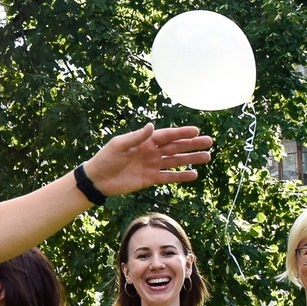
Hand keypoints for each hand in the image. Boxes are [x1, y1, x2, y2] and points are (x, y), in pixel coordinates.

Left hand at [82, 124, 212, 193]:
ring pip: (175, 161)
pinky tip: (194, 175)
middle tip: (209, 142)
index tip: (197, 130)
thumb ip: (136, 137)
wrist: (97, 179)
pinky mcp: (150, 179)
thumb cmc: (106, 158)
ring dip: (191, 159)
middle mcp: (151, 151)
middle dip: (192, 144)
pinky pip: (169, 177)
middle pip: (176, 147)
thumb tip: (151, 126)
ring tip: (207, 157)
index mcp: (145, 140)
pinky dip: (181, 176)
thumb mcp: (119, 145)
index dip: (182, 133)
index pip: (167, 135)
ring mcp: (152, 165)